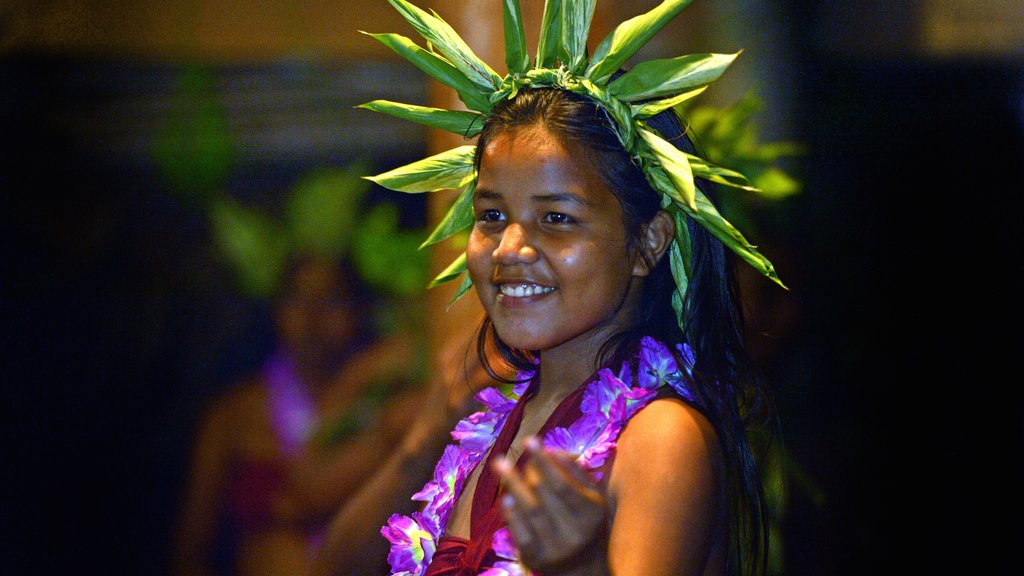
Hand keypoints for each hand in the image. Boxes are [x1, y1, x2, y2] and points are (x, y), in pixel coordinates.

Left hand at [494, 437, 609, 574]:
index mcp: (591, 513)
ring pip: (531, 512)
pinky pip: (522, 534)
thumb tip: (551, 451)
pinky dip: (512, 515)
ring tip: (500, 467)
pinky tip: (505, 498)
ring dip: (513, 487)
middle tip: (503, 458)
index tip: (529, 440)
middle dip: (522, 473)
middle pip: (544, 496)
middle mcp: (576, 533)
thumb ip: (576, 472)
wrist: (583, 567)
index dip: (544, 461)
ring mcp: (556, 549)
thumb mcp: (591, 497)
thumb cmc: (585, 521)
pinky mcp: (538, 560)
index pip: (563, 483)